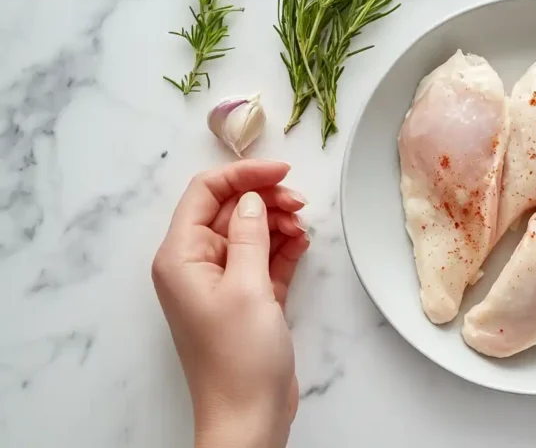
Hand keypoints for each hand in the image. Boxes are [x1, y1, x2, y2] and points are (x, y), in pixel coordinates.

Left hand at [152, 160, 310, 447]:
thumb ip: (250, 234)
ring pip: (250, 232)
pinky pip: (262, 259)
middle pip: (229, 210)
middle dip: (265, 199)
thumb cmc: (239, 357)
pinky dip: (282, 248)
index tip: (283, 171)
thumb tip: (252, 199)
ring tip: (303, 228)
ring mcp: (222, 282)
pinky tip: (302, 243)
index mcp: (181, 256)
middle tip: (300, 204)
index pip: (205, 193)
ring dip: (277, 223)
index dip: (243, 175)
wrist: (249, 416)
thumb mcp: (248, 287)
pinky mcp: (246, 299)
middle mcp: (195, 264)